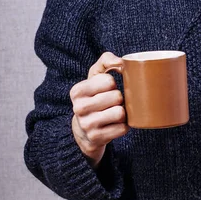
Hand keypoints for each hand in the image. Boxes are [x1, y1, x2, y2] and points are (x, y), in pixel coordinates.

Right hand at [70, 52, 129, 168]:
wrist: (83, 130)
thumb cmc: (94, 96)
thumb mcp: (95, 76)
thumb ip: (106, 61)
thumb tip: (120, 62)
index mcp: (77, 91)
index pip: (108, 81)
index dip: (113, 84)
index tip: (106, 89)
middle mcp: (79, 108)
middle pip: (116, 97)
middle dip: (119, 98)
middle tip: (112, 102)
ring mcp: (87, 125)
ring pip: (120, 112)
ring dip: (123, 112)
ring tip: (114, 112)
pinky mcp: (97, 138)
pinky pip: (123, 128)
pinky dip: (123, 125)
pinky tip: (114, 124)